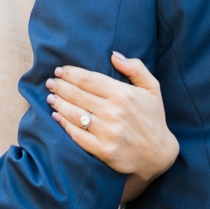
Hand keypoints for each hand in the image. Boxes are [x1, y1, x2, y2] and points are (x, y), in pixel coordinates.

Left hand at [47, 52, 177, 180]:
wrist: (158, 154)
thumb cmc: (153, 118)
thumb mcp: (152, 88)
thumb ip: (135, 68)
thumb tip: (113, 55)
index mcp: (123, 94)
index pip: (88, 79)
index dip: (70, 73)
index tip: (60, 70)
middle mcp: (113, 112)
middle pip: (77, 95)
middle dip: (60, 86)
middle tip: (50, 82)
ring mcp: (107, 132)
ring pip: (74, 114)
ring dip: (58, 103)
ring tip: (50, 97)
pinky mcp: (103, 150)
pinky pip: (77, 135)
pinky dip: (64, 125)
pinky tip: (56, 117)